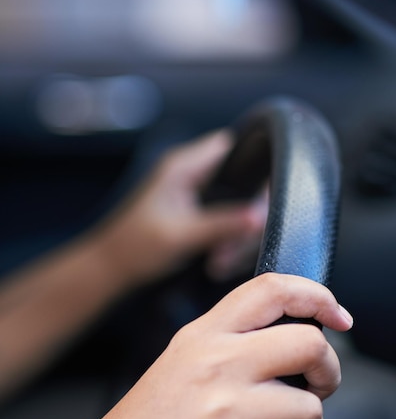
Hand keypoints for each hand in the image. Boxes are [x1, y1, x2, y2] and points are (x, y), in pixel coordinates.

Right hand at [88, 273, 352, 418]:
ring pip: (310, 410)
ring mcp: (222, 409)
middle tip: (317, 389)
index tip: (338, 316)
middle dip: (330, 371)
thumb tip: (298, 343)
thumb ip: (231, 345)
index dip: (317, 296)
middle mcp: (215, 364)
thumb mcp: (180, 364)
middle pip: (310, 344)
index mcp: (203, 336)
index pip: (272, 289)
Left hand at [102, 131, 265, 288]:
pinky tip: (217, 264)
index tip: (262, 204)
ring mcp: (196, 197)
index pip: (234, 148)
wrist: (111, 270)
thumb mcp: (181, 235)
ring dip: (236, 239)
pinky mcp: (198, 217)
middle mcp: (193, 175)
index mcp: (184, 166)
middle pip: (242, 185)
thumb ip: (222, 224)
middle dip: (245, 220)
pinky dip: (227, 245)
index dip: (255, 170)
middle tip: (232, 250)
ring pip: (238, 209)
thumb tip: (260, 217)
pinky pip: (228, 225)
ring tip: (220, 263)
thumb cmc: (133, 247)